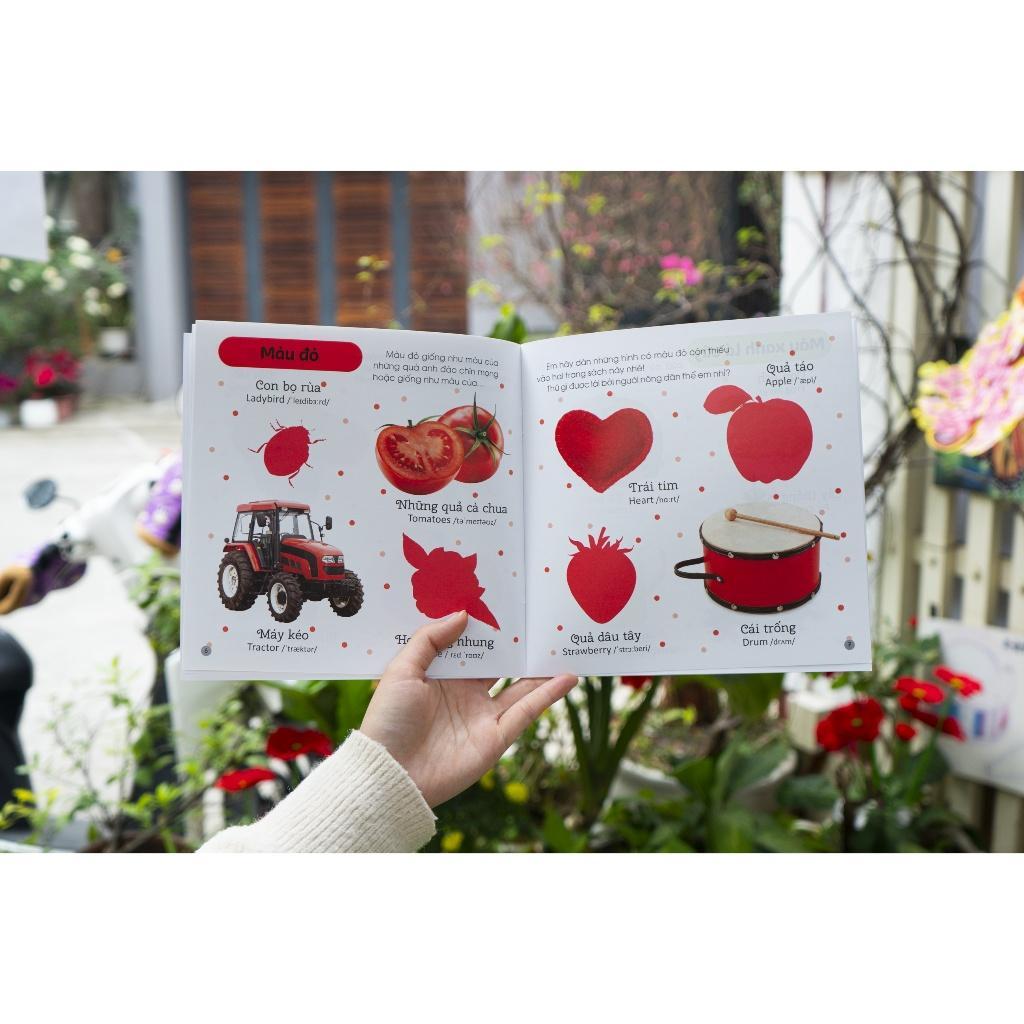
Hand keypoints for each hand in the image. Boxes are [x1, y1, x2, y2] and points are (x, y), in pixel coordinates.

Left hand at [360, 611, 577, 807]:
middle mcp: (466, 694)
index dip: (487, 629)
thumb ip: (430, 640)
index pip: (471, 648)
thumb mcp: (402, 670)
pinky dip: (548, 695)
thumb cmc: (388, 720)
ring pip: (520, 687)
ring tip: (563, 646)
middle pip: (500, 665)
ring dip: (542, 669)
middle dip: (519, 646)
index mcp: (443, 677)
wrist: (390, 774)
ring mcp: (483, 716)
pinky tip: (568, 678)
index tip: (505, 604)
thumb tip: (463, 614)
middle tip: (542, 620)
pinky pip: (527, 712)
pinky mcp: (496, 738)